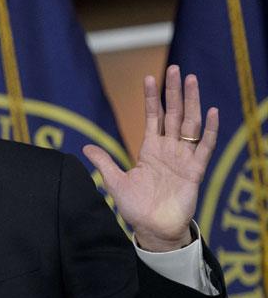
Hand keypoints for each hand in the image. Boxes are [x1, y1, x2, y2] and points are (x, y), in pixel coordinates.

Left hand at [83, 65, 217, 251]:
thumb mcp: (115, 182)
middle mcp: (168, 149)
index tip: (149, 78)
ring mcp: (183, 158)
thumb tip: (86, 146)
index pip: (152, 117)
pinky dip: (209, 130)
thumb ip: (104, 162)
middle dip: (174, 92)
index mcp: (150, 150)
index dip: (151, 98)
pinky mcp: (195, 171)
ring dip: (192, 102)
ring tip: (192, 80)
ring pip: (190, 124)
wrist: (153, 229)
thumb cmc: (136, 207)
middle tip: (174, 69)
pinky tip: (212, 112)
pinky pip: (204, 147)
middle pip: (173, 114)